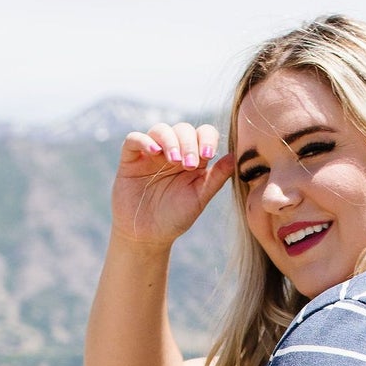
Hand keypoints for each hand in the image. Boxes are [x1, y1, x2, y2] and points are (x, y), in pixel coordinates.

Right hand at [112, 121, 233, 246]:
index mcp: (193, 158)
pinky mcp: (130, 158)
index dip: (207, 138)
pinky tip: (154, 152)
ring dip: (170, 141)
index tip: (208, 155)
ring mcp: (150, 153)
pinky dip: (144, 141)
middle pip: (183, 129)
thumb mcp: (199, 198)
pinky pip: (134, 139)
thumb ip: (216, 178)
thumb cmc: (175, 218)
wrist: (147, 236)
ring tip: (174, 161)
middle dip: (188, 143)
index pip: (203, 133)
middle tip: (188, 165)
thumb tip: (235, 156)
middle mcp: (173, 151)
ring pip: (160, 130)